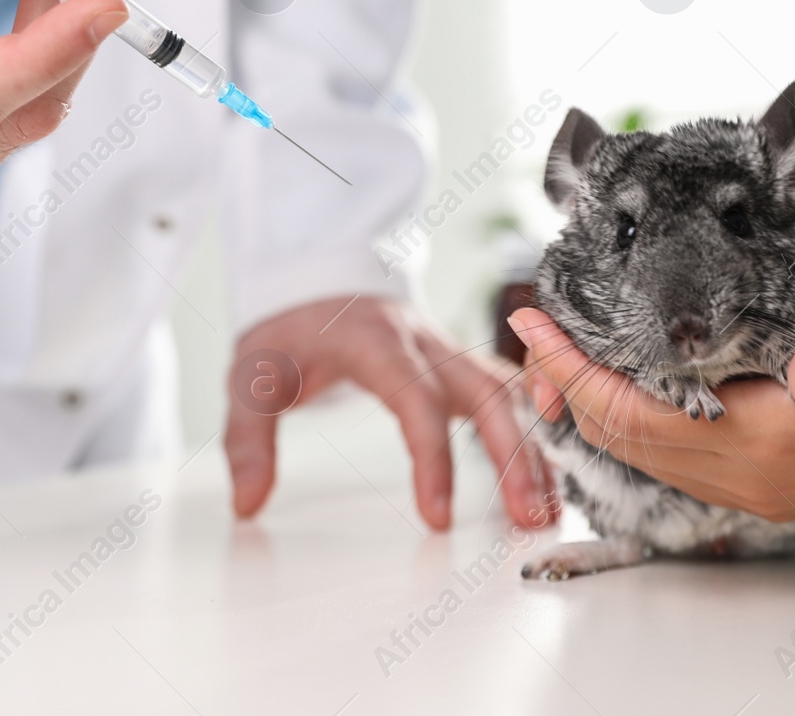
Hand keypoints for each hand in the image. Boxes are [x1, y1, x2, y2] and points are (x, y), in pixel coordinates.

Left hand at [225, 296, 557, 530]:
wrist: (314, 275)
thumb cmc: (289, 330)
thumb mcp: (250, 375)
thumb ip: (247, 438)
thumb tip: (248, 503)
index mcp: (374, 340)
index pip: (415, 399)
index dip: (433, 458)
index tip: (438, 519)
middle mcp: (424, 341)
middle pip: (486, 392)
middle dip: (514, 455)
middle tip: (527, 517)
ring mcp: (449, 350)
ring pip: (508, 393)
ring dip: (533, 449)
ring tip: (546, 511)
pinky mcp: (460, 364)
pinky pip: (510, 394)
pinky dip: (534, 432)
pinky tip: (548, 478)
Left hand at [510, 303, 794, 519]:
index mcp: (773, 444)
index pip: (637, 414)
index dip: (575, 371)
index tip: (531, 322)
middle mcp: (756, 477)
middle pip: (628, 438)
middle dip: (568, 387)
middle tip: (528, 329)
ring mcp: (763, 486)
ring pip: (649, 453)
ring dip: (597, 406)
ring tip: (559, 356)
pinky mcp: (774, 478)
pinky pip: (680, 457)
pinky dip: (637, 421)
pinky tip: (626, 388)